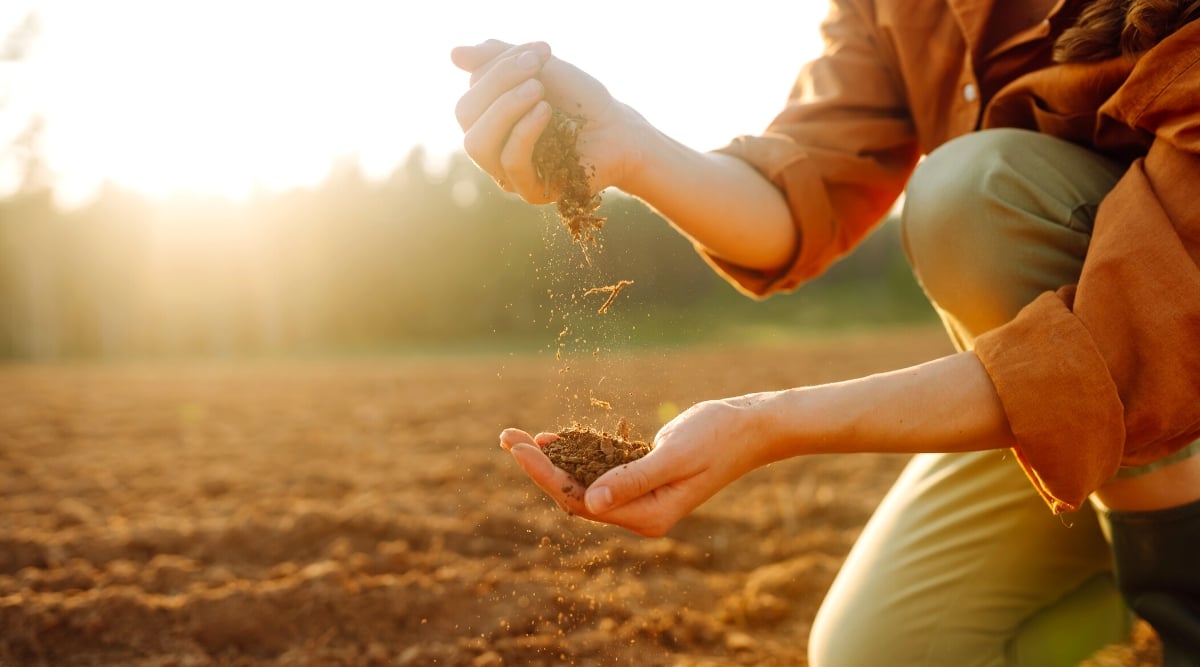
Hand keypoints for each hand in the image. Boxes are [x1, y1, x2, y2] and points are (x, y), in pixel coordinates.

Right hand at [451, 40, 642, 203]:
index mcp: (487, 115)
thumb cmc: (579, 100)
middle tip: (535, 68)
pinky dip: (524, 132)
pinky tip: (545, 112)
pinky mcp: (530, 191)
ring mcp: (507, 172)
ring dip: (505, 108)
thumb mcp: (542, 69)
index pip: (472, 89)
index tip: (540, 51)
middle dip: (497, 83)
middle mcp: (490, 145)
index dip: (499, 65)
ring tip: (538, 90)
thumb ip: (500, 59)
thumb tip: (453, 55)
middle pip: (466, 114)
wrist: (618, 130)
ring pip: (477, 143)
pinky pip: (511, 162)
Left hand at [499, 395, 773, 536]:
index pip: (581, 501)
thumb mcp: (674, 456)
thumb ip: (633, 479)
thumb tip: (590, 502)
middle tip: (505, 437)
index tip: (518, 448)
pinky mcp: (642, 477)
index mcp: (647, 516)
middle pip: (574, 495)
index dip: (545, 475)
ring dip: (551, 460)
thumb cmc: (718, 437)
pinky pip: (599, 470)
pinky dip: (576, 454)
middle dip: (538, 467)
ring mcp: (641, 497)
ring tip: (516, 437)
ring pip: (583, 483)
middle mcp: (640, 513)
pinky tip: (553, 438)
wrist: (752, 427)